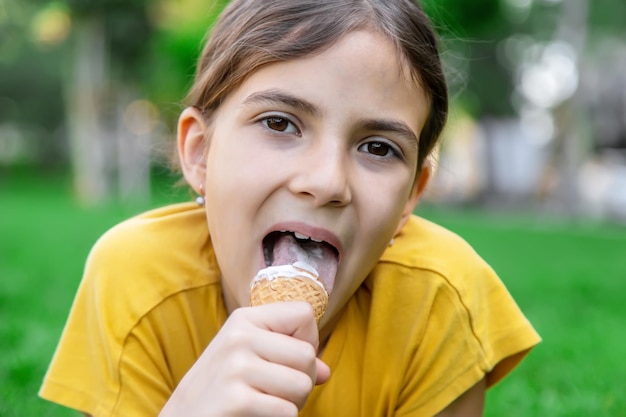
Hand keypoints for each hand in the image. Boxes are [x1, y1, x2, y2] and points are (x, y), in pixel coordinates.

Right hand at [159, 301, 330, 416]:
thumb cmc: (220, 389)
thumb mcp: (247, 359)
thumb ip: (287, 357)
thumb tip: (324, 371)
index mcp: (244, 319)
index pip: (303, 314)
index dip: (307, 341)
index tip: (286, 361)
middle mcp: (239, 336)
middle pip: (307, 354)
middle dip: (301, 381)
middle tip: (274, 392)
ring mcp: (236, 367)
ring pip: (302, 384)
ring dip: (291, 404)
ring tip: (264, 404)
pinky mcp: (236, 399)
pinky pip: (287, 411)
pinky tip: (254, 416)